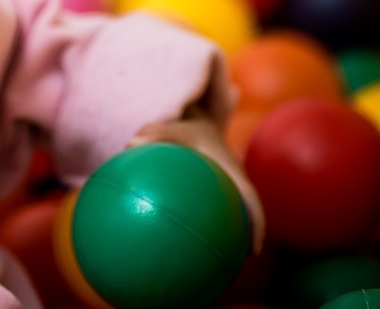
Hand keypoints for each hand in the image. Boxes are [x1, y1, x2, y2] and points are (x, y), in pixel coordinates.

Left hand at [130, 108, 265, 253]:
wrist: (194, 121)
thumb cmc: (182, 128)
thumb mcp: (169, 127)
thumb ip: (152, 134)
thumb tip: (129, 143)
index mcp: (231, 169)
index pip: (251, 199)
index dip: (256, 224)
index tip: (254, 250)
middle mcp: (232, 182)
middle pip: (246, 214)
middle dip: (245, 239)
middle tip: (238, 264)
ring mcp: (224, 188)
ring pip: (230, 215)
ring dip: (226, 238)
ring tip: (213, 264)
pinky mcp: (213, 192)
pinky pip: (211, 211)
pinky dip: (202, 226)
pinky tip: (180, 241)